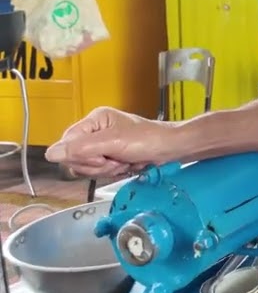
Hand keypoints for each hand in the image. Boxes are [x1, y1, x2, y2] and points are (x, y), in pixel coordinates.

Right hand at [45, 107, 173, 177]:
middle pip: (75, 158)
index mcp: (94, 120)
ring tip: (124, 161)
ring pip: (88, 167)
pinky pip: (100, 171)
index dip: (81, 156)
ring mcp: (103, 145)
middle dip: (97, 164)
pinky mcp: (111, 156)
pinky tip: (127, 165)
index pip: (67, 144)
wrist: (171, 149)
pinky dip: (114, 172)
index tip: (101, 156)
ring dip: (107, 169)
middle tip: (116, 158)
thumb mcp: (113, 142)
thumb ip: (82, 148)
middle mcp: (95, 131)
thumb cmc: (149, 139)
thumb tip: (51, 153)